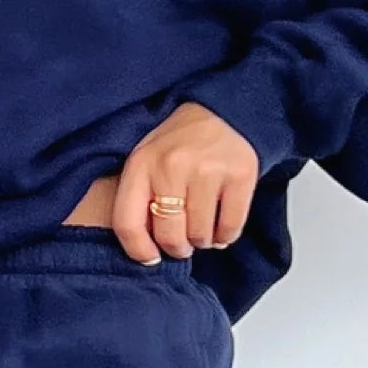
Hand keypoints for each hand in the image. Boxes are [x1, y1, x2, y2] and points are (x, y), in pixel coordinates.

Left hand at [113, 103, 257, 263]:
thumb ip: (138, 198)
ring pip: (201, 236)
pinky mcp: (240, 175)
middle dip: (177, 247)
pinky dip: (225, 235)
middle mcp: (172, 166)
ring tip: (202, 225)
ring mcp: (208, 170)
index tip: (151, 257)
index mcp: (141, 164)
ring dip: (202, 240)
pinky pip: (230, 229)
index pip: (127, 223)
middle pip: (169, 236)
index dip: (138, 250)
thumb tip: (145, 249)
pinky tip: (220, 223)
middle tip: (183, 241)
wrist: (221, 111)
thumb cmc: (179, 144)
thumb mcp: (146, 161)